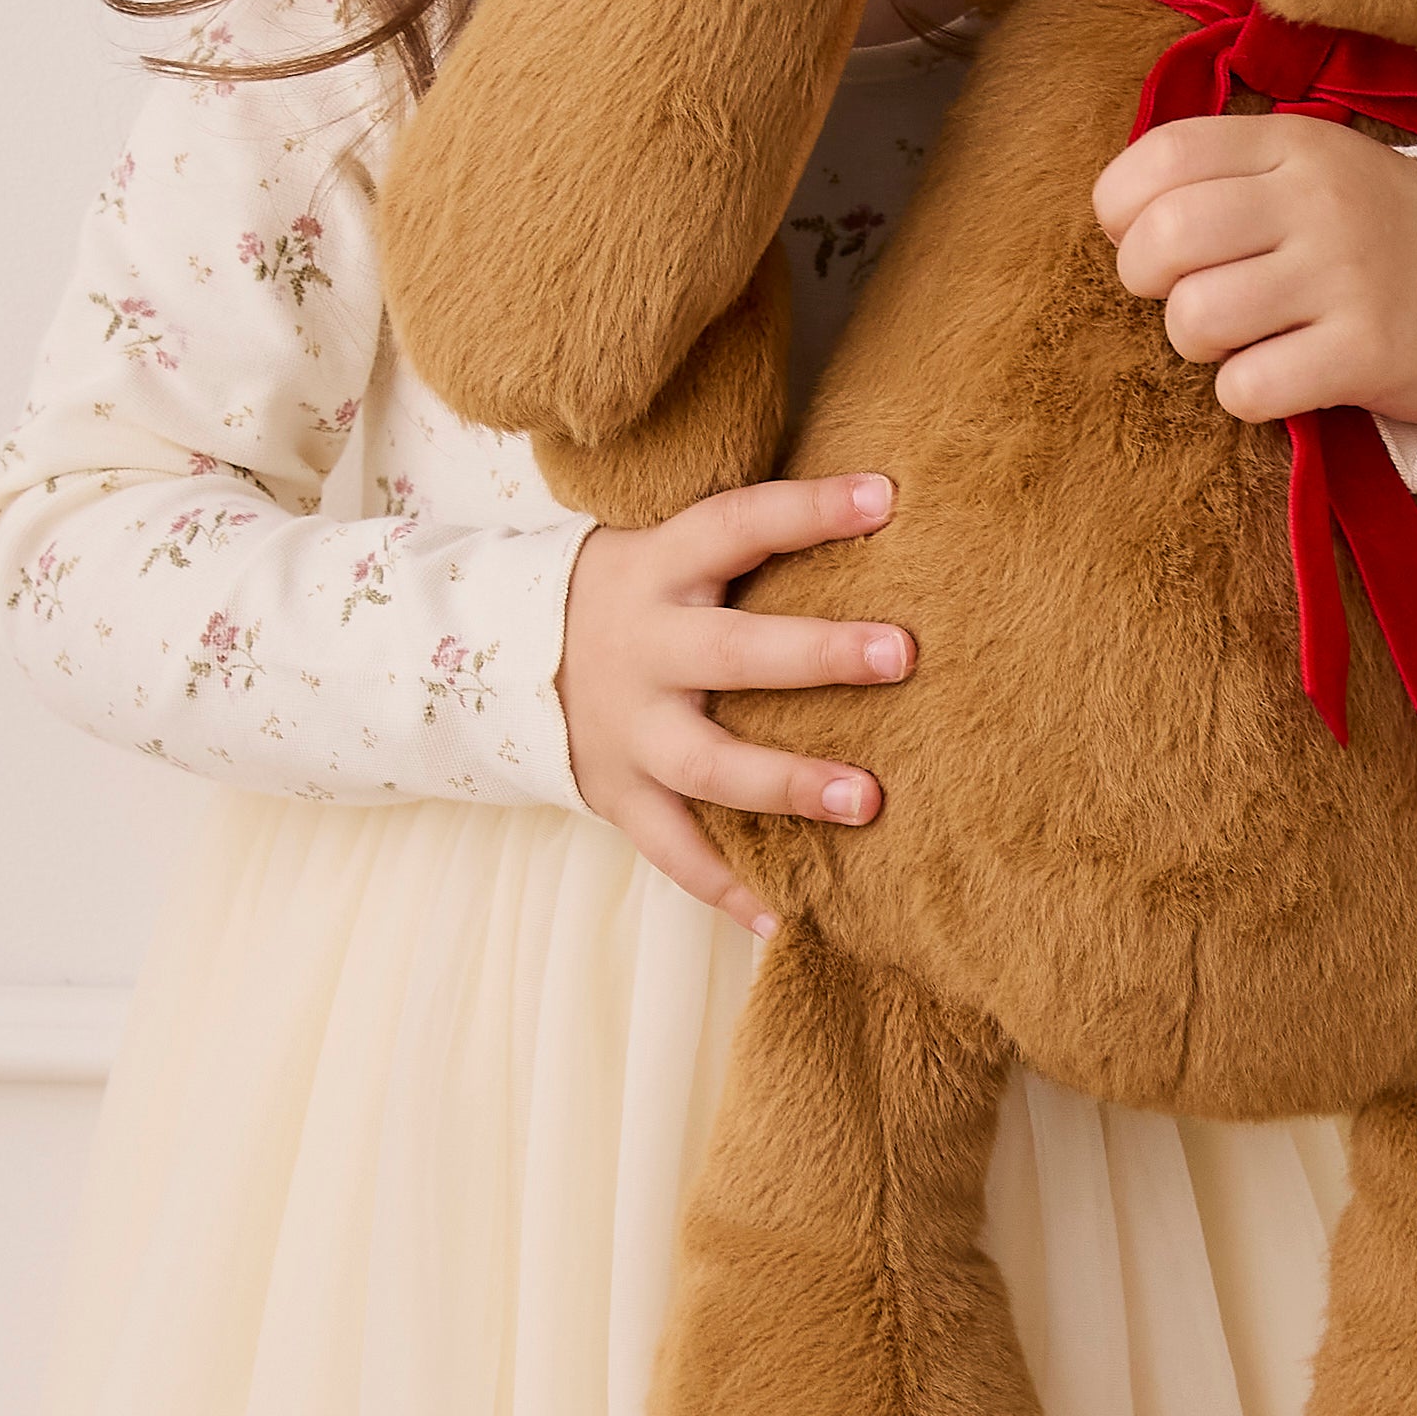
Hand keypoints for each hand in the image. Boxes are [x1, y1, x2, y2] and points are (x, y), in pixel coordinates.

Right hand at [557, 469, 907, 941]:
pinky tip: (784, 919)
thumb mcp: (670, 549)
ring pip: (709, 763)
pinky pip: (673, 850)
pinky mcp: (620, 794)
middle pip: (733, 652)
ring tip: (868, 799)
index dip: (807, 510)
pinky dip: (725, 888)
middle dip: (818, 653)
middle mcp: (644, 648)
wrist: (513, 660)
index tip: (886, 496)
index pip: (736, 525)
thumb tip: (882, 500)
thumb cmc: (638, 595)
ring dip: (788, 782)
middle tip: (903, 653)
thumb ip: (752, 541)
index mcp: (660, 569)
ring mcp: (629, 730)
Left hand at [1091, 114, 1416, 432]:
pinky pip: (1247, 388)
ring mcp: (1345, 275)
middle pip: (1166, 237)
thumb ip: (1230, 170)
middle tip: (1180, 294)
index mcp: (1296, 145)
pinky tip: (1275, 377)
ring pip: (1196, 317)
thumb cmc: (1376, 238)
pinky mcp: (1365, 352)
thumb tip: (1125, 208)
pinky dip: (1242, 394)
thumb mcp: (1316, 169)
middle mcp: (1319, 201)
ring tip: (1235, 338)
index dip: (1122, 206)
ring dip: (1194, 342)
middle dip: (1145, 280)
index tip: (1138, 236)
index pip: (1166, 154)